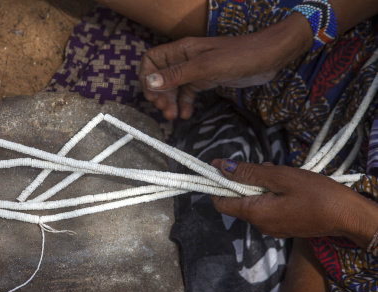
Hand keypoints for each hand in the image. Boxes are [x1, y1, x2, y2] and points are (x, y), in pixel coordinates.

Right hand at [139, 14, 311, 119]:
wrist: (269, 57)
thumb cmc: (239, 56)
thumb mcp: (205, 67)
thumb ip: (177, 75)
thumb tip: (150, 83)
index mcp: (182, 50)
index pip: (152, 60)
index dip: (147, 77)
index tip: (152, 96)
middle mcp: (186, 59)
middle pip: (160, 76)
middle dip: (159, 94)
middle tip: (164, 110)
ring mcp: (196, 70)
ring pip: (174, 87)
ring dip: (170, 102)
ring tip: (173, 117)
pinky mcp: (206, 80)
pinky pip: (188, 93)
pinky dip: (185, 104)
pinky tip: (187, 115)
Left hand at [210, 159, 377, 244]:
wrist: (349, 217)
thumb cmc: (317, 195)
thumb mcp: (280, 177)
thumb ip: (249, 173)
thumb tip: (221, 166)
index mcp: (255, 213)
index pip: (220, 203)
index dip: (216, 184)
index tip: (221, 167)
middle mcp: (259, 225)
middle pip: (238, 200)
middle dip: (245, 180)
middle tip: (267, 168)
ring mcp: (272, 228)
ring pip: (254, 202)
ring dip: (260, 185)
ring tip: (281, 175)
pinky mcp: (283, 227)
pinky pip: (268, 208)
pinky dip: (271, 194)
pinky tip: (288, 185)